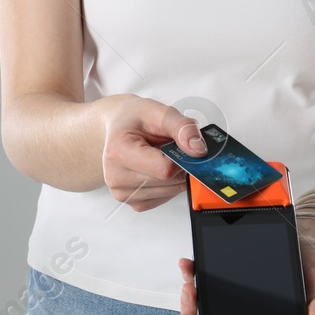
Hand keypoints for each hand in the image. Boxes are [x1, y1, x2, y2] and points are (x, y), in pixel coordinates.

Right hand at [100, 95, 207, 211]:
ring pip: (170, 192)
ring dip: (174, 175)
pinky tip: (157, 168)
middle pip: (168, 182)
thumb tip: (199, 150)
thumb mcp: (159, 111)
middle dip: (178, 165)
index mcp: (118, 151)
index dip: (180, 157)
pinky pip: (164, 198)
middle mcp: (116, 176)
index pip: (165, 169)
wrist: (118, 125)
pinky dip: (169, 184)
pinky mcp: (133, 202)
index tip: (180, 144)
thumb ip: (182, 127)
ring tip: (160, 156)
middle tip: (168, 147)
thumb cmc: (134, 119)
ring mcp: (122, 192)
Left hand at [177, 219, 314, 314]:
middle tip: (190, 311)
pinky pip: (202, 280)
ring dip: (189, 302)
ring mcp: (229, 299)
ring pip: (201, 310)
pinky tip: (188, 265)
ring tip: (189, 286)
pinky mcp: (223, 278)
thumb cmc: (311, 273)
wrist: (306, 242)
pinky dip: (191, 274)